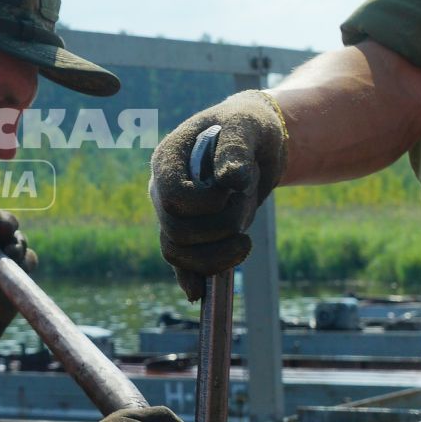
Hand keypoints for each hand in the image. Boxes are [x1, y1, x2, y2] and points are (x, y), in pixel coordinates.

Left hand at [0, 208, 33, 350]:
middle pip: (5, 221)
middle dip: (7, 223)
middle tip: (6, 230)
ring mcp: (6, 255)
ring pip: (19, 239)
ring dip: (16, 245)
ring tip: (8, 255)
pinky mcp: (20, 269)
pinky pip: (30, 258)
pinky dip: (25, 262)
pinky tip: (17, 268)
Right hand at [150, 91, 287, 299]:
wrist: (257, 141)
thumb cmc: (248, 127)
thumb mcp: (246, 127)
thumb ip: (235, 149)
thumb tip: (230, 180)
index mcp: (168, 160)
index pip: (171, 197)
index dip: (203, 204)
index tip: (233, 187)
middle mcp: (163, 191)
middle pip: (177, 231)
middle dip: (219, 229)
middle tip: (247, 208)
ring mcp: (174, 215)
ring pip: (179, 253)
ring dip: (217, 256)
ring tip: (246, 243)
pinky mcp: (190, 234)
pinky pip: (182, 265)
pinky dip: (191, 279)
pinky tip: (200, 294)